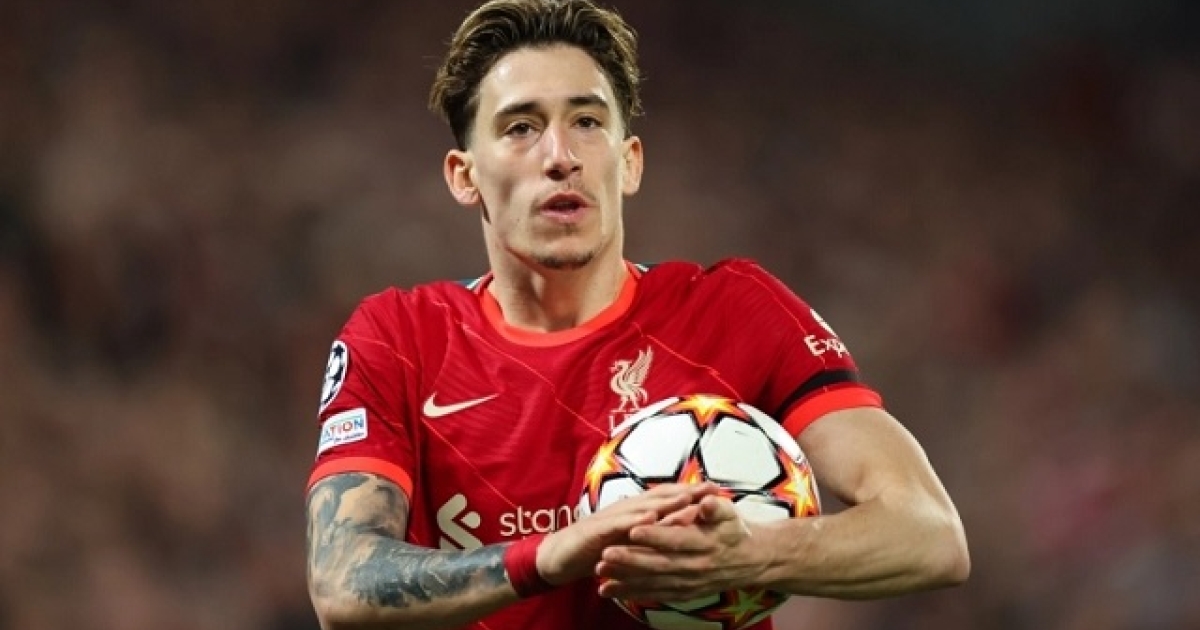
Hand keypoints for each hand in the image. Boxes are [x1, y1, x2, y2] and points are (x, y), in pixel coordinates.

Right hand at [536, 482, 717, 585]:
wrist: (561, 555)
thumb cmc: (599, 546)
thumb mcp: (630, 539)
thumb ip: (652, 532)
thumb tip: (682, 528)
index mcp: (637, 511)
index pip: (669, 498)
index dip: (693, 492)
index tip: (719, 490)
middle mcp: (627, 510)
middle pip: (662, 497)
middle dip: (687, 491)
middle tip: (713, 488)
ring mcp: (612, 518)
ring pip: (644, 507)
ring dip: (666, 501)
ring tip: (688, 496)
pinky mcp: (597, 530)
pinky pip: (618, 524)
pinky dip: (634, 520)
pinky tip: (650, 518)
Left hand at [595, 494, 770, 601]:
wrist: (752, 561)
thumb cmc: (735, 530)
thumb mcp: (731, 513)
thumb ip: (716, 507)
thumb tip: (706, 502)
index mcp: (705, 544)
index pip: (677, 539)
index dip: (655, 536)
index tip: (633, 529)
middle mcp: (696, 567)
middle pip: (660, 564)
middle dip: (631, 560)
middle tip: (606, 554)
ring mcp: (689, 583)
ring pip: (653, 582)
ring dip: (626, 579)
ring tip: (601, 574)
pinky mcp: (683, 593)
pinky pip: (655, 595)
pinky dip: (633, 593)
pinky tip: (611, 590)